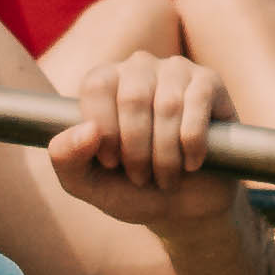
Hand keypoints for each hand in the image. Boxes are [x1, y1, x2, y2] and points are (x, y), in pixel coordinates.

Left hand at [48, 53, 243, 234]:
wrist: (184, 206)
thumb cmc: (131, 189)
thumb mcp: (87, 183)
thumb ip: (65, 159)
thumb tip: (87, 129)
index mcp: (103, 82)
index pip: (96, 86)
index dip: (104, 131)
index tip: (111, 164)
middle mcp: (138, 67)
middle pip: (132, 97)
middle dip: (136, 150)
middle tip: (141, 177)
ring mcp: (176, 70)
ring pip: (167, 106)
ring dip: (166, 155)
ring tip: (166, 177)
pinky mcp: (209, 83)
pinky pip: (198, 106)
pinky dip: (193, 144)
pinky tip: (192, 164)